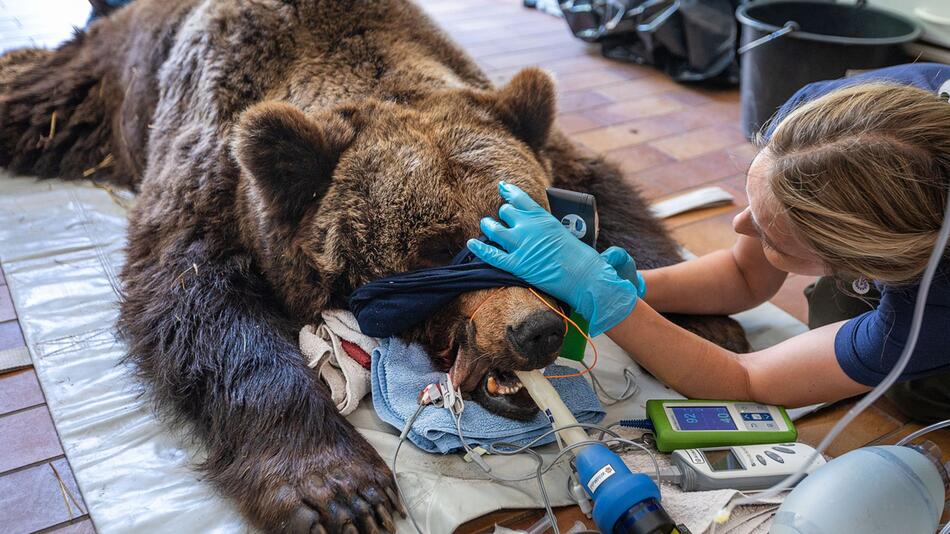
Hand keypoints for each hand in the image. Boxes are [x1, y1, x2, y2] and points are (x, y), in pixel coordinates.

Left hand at [467, 182, 644, 335]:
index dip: (510, 192)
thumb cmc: (584, 259)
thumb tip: (559, 229)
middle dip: (504, 215)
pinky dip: (479, 249)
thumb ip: (559, 228)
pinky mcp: (517, 265)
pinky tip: (470, 243)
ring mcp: (522, 246)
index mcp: (544, 218)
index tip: (503, 188)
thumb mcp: (572, 234)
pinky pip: (491, 255)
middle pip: (507, 213)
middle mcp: (530, 228)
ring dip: (489, 227)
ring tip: (485, 225)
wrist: (586, 277)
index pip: (521, 199)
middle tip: (501, 217)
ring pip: (495, 231)